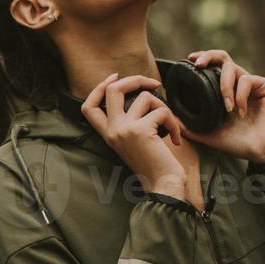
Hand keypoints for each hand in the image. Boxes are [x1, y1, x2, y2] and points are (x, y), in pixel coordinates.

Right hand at [80, 73, 203, 209]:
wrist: (162, 185)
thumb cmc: (153, 165)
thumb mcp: (134, 141)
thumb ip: (129, 121)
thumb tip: (141, 93)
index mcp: (108, 134)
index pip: (88, 106)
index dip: (98, 87)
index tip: (114, 77)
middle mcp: (112, 130)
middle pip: (113, 89)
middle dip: (135, 79)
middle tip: (152, 84)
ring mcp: (124, 129)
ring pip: (145, 97)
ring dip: (164, 107)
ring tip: (170, 125)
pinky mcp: (141, 131)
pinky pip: (162, 111)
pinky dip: (173, 122)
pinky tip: (176, 139)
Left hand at [180, 50, 264, 162]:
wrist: (264, 153)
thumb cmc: (240, 144)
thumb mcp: (210, 135)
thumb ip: (192, 128)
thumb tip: (172, 119)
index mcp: (225, 92)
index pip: (213, 68)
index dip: (203, 59)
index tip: (190, 60)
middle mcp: (238, 85)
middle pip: (223, 58)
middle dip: (209, 56)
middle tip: (198, 65)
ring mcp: (252, 84)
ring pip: (232, 68)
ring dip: (225, 87)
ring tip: (227, 108)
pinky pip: (247, 80)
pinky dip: (240, 95)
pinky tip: (241, 112)